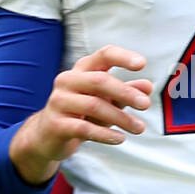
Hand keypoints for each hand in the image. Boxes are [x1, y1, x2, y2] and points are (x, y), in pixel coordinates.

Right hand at [9, 44, 152, 182]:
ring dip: (121, 117)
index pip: (103, 55)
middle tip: (146, 104)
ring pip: (94, 105)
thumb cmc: (80, 114)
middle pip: (100, 81)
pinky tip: (120, 138)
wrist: (47, 136)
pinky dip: (105, 134)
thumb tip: (147, 86)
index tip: (142, 64)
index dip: (122, 57)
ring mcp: (59, 101)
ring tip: (139, 127)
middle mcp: (67, 80)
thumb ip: (125, 93)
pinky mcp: (55, 124)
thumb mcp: (105, 101)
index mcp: (82, 70)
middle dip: (126, 92)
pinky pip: (84, 128)